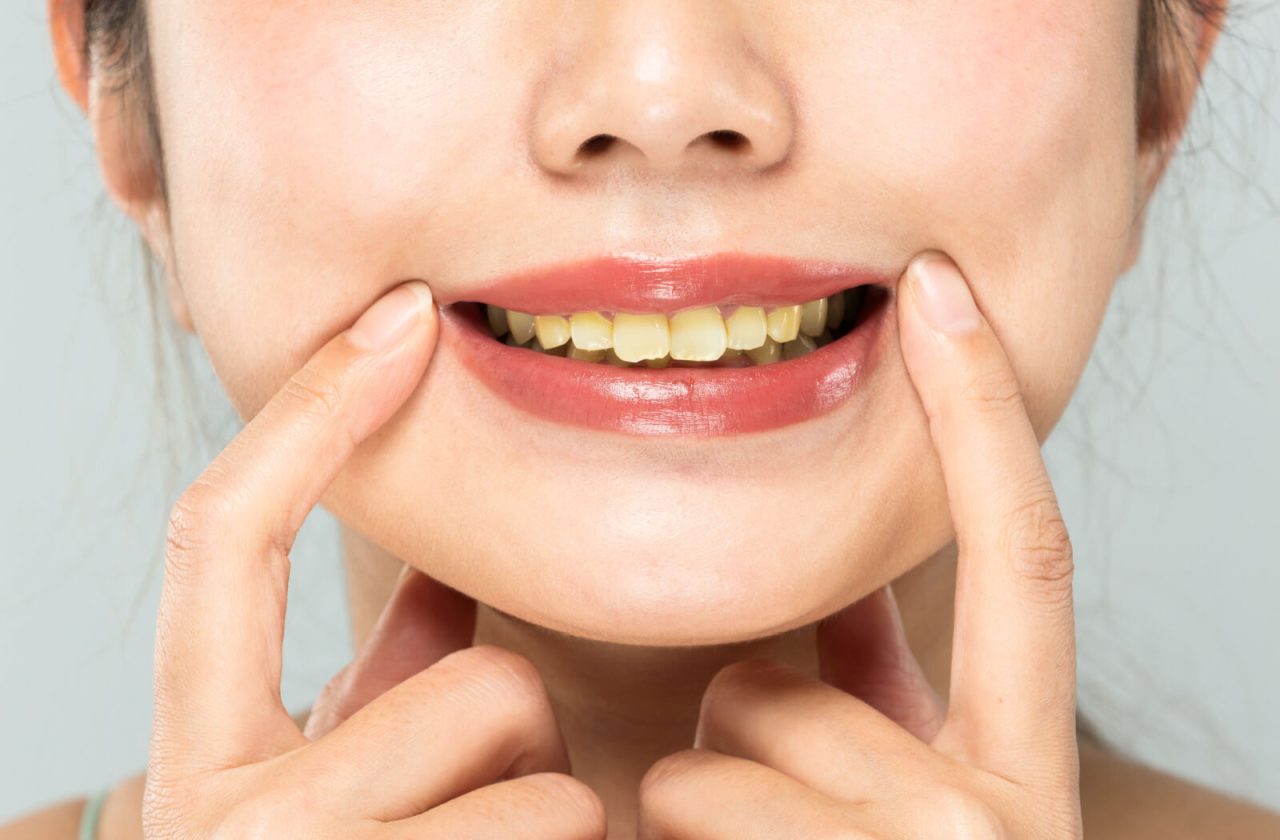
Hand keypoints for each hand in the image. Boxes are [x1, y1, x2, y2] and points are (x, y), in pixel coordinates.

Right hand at [145, 282, 605, 838]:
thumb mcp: (342, 785)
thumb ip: (387, 673)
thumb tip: (449, 562)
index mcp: (204, 769)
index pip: (224, 540)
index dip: (307, 411)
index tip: (400, 312)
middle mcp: (238, 825)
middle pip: (483, 685)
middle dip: (517, 743)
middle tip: (481, 817)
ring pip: (549, 768)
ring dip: (552, 810)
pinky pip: (579, 823)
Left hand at [638, 253, 1080, 838]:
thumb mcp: (912, 806)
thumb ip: (881, 693)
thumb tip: (849, 582)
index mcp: (1024, 776)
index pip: (1024, 561)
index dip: (984, 417)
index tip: (939, 288)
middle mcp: (990, 819)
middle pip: (773, 684)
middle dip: (737, 734)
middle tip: (767, 826)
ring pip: (716, 736)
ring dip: (698, 795)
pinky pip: (673, 792)